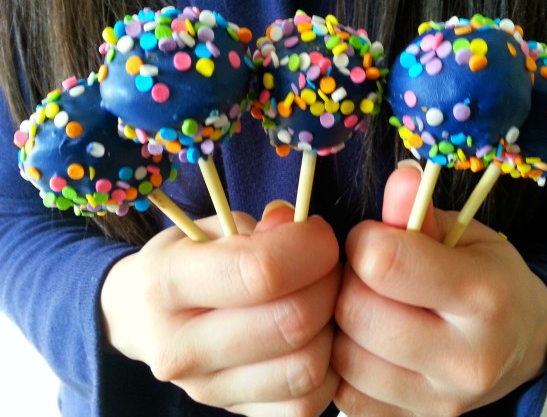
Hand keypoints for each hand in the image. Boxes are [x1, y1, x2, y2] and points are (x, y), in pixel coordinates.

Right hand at [101, 202, 340, 416]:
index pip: (260, 272)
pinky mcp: (234, 412)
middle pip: (290, 322)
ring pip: (305, 368)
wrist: (141, 318)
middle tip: (325, 264)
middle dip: (327, 284)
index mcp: (166, 284)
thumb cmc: (185, 262)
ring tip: (321, 298)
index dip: (309, 247)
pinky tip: (314, 335)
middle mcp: (179, 347)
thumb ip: (256, 226)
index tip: (318, 233)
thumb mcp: (209, 228)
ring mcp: (205, 389)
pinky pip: (305, 402)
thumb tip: (295, 222)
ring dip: (331, 327)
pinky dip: (326, 368)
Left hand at [332, 165, 546, 415]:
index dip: (365, 240)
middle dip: (350, 282)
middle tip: (369, 275)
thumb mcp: (466, 234)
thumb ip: (423, 209)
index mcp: (485, 298)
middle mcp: (467, 360)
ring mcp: (441, 401)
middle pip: (356, 312)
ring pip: (345, 356)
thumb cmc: (490, 278)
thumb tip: (401, 176)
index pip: (384, 263)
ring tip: (370, 306)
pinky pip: (346, 394)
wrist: (525, 343)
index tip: (374, 238)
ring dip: (343, 325)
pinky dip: (346, 362)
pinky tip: (369, 341)